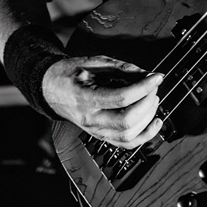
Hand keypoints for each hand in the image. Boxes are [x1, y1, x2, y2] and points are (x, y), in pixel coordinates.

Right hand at [42, 55, 162, 147]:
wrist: (50, 89)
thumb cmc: (69, 74)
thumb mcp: (93, 62)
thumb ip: (121, 68)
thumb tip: (146, 74)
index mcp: (84, 98)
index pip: (120, 98)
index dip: (143, 87)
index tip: (156, 77)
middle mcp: (89, 120)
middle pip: (126, 121)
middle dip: (147, 102)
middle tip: (153, 87)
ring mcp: (95, 131)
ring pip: (128, 136)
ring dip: (148, 117)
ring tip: (152, 99)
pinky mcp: (102, 136)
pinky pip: (126, 143)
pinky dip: (145, 135)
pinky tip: (155, 122)